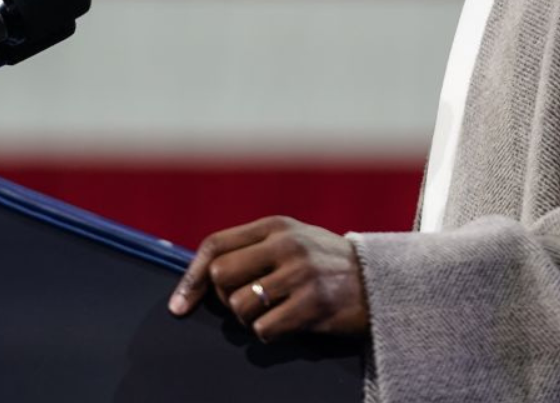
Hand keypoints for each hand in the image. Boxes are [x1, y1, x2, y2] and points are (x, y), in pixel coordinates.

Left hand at [168, 216, 369, 341]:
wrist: (379, 282)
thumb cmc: (327, 263)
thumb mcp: (294, 239)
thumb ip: (254, 248)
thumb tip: (203, 275)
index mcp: (276, 226)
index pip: (215, 245)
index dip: (191, 277)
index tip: (180, 304)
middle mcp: (286, 245)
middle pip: (220, 277)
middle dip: (224, 298)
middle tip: (245, 303)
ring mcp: (300, 274)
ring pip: (239, 307)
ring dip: (249, 319)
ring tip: (274, 312)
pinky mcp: (313, 305)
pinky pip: (264, 330)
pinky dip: (269, 334)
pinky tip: (287, 325)